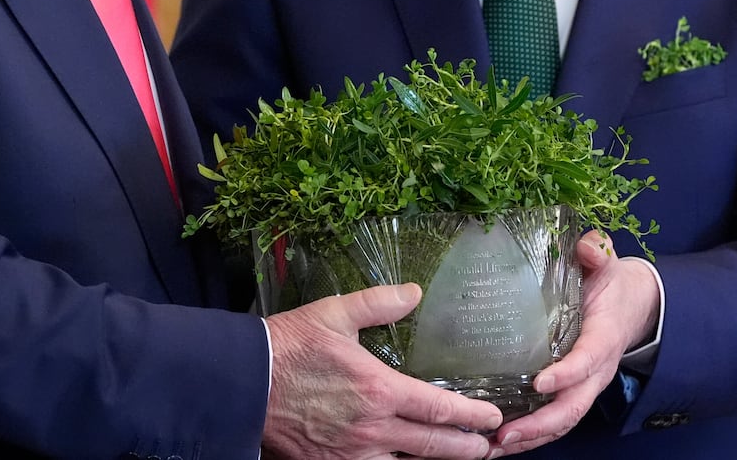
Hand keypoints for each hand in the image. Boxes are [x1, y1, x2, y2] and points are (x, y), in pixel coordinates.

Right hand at [262, 283, 501, 459]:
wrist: (243, 382)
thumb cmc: (289, 346)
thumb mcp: (334, 313)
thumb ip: (378, 303)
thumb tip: (415, 292)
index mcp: (379, 389)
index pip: (440, 409)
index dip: (472, 416)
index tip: (493, 417)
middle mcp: (373, 429)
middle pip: (434, 448)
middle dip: (468, 449)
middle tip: (490, 448)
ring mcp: (353, 454)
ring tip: (457, 459)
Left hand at [488, 231, 660, 455]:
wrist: (635, 303)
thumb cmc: (613, 284)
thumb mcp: (607, 262)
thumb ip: (597, 252)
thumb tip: (589, 247)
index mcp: (603, 338)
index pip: (587, 361)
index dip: (566, 373)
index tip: (539, 382)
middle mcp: (595, 370)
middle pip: (572, 407)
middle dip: (539, 425)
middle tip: (503, 433)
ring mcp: (584, 385)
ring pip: (562, 421)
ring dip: (530, 437)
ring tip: (493, 447)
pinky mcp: (572, 389)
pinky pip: (554, 418)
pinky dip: (530, 434)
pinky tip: (499, 441)